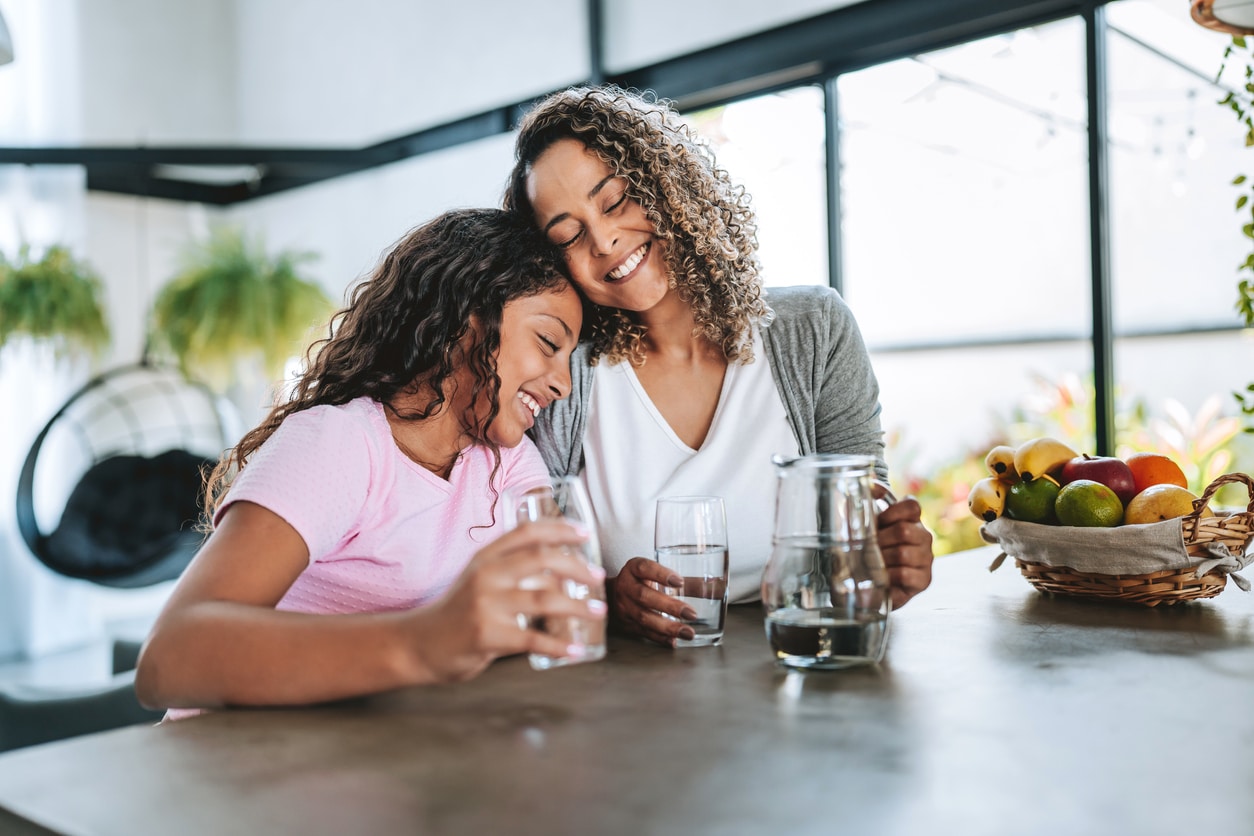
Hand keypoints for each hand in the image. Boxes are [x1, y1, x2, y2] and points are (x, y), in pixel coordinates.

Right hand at [412, 519, 606, 681]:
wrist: (420, 644)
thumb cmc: (457, 613)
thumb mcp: (477, 579)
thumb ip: (509, 569)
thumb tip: (559, 568)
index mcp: (485, 557)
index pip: (527, 532)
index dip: (560, 528)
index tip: (585, 534)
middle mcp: (486, 575)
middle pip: (542, 559)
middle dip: (577, 566)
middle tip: (598, 577)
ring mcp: (486, 605)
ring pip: (544, 598)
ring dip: (578, 606)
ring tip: (598, 611)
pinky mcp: (488, 635)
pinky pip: (534, 638)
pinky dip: (560, 645)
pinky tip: (576, 649)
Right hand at [606, 556, 695, 646]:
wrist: (609, 597)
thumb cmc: (641, 582)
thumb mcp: (656, 574)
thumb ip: (685, 581)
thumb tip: (716, 587)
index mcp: (633, 569)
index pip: (644, 568)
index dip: (660, 574)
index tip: (679, 581)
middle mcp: (626, 586)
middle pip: (644, 596)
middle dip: (669, 606)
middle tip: (691, 614)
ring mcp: (624, 607)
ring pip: (644, 618)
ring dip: (668, 627)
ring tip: (688, 632)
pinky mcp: (626, 624)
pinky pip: (643, 632)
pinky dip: (660, 638)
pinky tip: (674, 641)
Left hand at [873, 488, 933, 609]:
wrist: (869, 584)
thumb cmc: (870, 551)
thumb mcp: (866, 526)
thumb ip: (869, 502)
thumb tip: (871, 483)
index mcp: (911, 520)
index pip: (912, 506)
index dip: (893, 512)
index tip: (879, 521)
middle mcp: (923, 537)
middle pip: (904, 530)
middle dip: (880, 540)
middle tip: (867, 547)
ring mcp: (926, 559)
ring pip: (904, 554)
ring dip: (881, 559)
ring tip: (871, 563)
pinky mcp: (924, 580)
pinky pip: (905, 574)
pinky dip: (888, 576)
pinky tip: (881, 577)